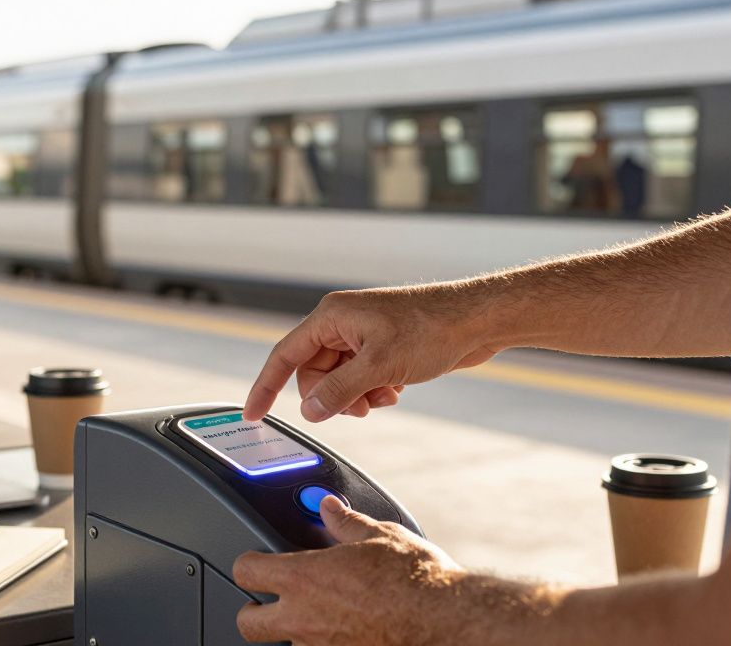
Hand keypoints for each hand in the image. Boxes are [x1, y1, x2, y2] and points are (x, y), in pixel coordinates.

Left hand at [234, 496, 467, 644]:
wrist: (447, 620)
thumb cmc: (416, 579)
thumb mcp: (379, 535)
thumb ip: (345, 523)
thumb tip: (329, 508)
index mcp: (304, 577)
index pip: (246, 571)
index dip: (247, 563)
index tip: (255, 561)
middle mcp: (304, 618)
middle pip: (247, 624)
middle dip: (253, 612)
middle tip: (266, 602)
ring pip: (285, 645)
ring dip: (294, 631)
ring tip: (318, 618)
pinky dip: (326, 644)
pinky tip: (345, 633)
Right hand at [243, 286, 502, 421]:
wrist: (477, 321)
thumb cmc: (432, 329)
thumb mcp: (379, 367)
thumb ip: (338, 391)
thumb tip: (310, 411)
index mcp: (331, 316)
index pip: (285, 355)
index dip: (266, 386)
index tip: (253, 413)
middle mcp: (342, 323)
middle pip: (313, 373)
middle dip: (332, 397)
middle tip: (358, 408)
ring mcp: (362, 334)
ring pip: (338, 379)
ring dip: (356, 396)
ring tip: (384, 396)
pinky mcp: (381, 346)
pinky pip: (359, 378)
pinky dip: (373, 390)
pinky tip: (396, 389)